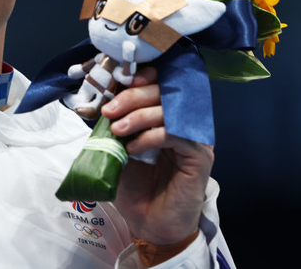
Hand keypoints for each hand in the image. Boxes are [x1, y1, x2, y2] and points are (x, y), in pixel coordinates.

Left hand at [102, 67, 213, 244]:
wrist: (148, 224)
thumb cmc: (135, 186)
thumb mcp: (116, 147)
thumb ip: (114, 123)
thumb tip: (100, 101)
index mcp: (165, 115)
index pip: (159, 83)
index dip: (141, 77)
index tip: (119, 81)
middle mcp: (183, 122)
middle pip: (164, 91)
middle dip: (132, 96)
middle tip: (109, 110)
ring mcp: (194, 138)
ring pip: (169, 110)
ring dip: (138, 115)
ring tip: (117, 130)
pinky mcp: (200, 155)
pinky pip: (176, 133)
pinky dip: (151, 136)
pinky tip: (134, 148)